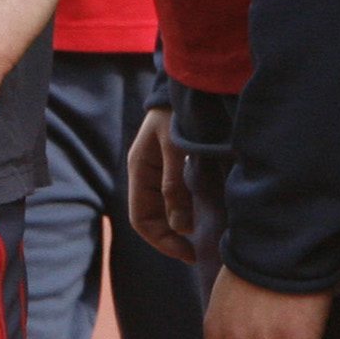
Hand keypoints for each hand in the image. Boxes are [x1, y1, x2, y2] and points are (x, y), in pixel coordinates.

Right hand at [126, 105, 194, 262]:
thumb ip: (175, 185)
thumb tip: (181, 227)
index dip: (161, 240)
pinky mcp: (173, 167)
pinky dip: (184, 212)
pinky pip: (174, 198)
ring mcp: (159, 171)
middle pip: (151, 217)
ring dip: (177, 227)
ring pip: (163, 210)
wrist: (188, 85)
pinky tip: (200, 217)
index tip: (186, 253)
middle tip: (194, 253)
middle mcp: (146, 175)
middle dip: (169, 238)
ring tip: (199, 240)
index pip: (140, 218)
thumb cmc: (178, 114)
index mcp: (139, 170)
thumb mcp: (175, 148)